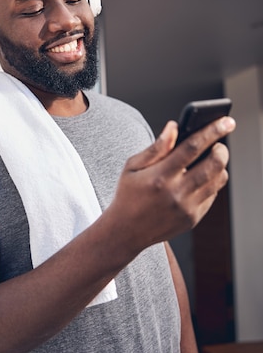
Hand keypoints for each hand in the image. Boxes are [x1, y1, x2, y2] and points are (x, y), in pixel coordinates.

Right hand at [104, 115, 235, 256]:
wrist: (126, 231)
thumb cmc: (128, 194)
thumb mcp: (132, 167)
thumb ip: (156, 147)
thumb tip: (174, 127)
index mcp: (160, 176)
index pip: (192, 147)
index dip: (212, 131)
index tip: (226, 121)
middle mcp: (176, 193)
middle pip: (213, 164)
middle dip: (221, 149)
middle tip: (218, 144)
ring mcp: (187, 208)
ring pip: (218, 180)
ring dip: (219, 166)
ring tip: (209, 160)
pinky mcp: (193, 218)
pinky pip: (212, 195)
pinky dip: (211, 183)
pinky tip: (199, 179)